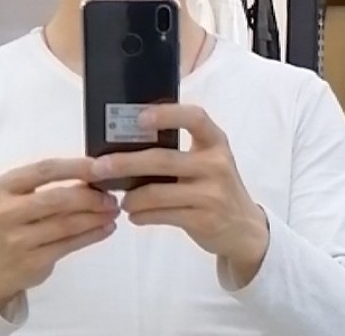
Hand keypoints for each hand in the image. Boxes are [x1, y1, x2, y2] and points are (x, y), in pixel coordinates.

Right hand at [0, 159, 119, 312]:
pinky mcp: (32, 261)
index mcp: (8, 185)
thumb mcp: (25, 196)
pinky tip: (106, 228)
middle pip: (58, 198)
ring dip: (96, 217)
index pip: (46, 169)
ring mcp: (19, 239)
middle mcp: (9, 211)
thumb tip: (96, 175)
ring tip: (112, 211)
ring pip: (67, 224)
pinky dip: (92, 235)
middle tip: (112, 197)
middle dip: (90, 197)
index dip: (77, 167)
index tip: (102, 167)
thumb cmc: (18, 221)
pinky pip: (70, 244)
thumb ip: (54, 184)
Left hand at [90, 105, 269, 287]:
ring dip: (131, 197)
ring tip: (120, 199)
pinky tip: (134, 214)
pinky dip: (141, 215)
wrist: (245, 229)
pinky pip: (161, 215)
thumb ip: (179, 151)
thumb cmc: (216, 186)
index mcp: (216, 142)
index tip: (140, 116)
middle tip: (99, 167)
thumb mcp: (208, 161)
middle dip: (125, 163)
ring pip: (157, 192)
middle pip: (162, 159)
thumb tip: (126, 145)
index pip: (194, 118)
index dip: (167, 114)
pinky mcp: (203, 219)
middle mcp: (216, 164)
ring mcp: (211, 193)